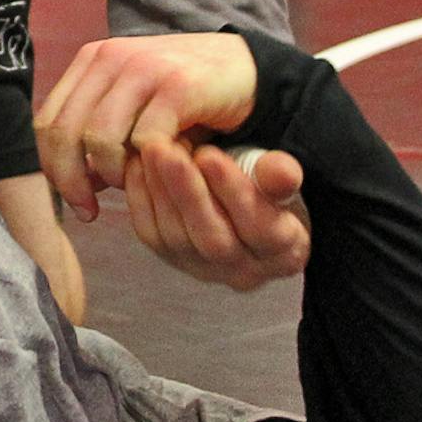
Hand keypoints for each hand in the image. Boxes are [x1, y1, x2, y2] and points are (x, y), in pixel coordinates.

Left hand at [36, 32, 258, 220]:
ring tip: (133, 186)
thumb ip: (99, 135)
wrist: (247, 70)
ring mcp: (143, 69)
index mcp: (92, 61)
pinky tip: (164, 173)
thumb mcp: (133, 109)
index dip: (53, 167)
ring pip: (99, 139)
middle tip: (89, 210)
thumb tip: (73, 180)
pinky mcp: (178, 86)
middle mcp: (110, 58)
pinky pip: (145, 141)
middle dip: (71, 181)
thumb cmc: (186, 98)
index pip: (48, 122)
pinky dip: (150, 167)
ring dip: (112, 175)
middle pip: (65, 133)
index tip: (76, 200)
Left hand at [124, 141, 310, 290]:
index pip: (260, 229)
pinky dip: (140, 198)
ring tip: (151, 149)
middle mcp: (246, 272)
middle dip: (187, 192)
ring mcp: (206, 271)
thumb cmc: (267, 188)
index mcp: (285, 252)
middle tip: (165, 149)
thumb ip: (280, 175)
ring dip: (160, 190)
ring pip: (177, 238)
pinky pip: (151, 235)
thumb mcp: (282, 179)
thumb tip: (282, 170)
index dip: (234, 192)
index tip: (209, 155)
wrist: (241, 204)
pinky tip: (136, 165)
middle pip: (213, 239)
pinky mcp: (173, 260)